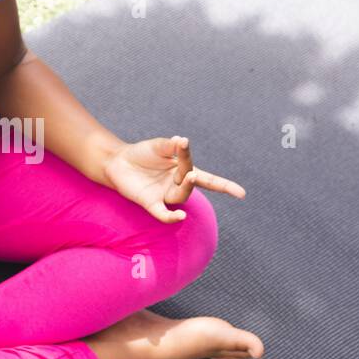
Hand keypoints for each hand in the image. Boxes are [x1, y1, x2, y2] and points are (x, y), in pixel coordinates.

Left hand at [103, 135, 245, 222]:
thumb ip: (171, 145)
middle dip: (194, 176)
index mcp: (183, 171)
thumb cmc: (141, 153)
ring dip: (187, 188)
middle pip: (193, 184)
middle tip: (192, 169)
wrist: (117, 161)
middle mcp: (176, 184)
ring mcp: (163, 195)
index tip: (241, 193)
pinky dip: (170, 216)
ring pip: (181, 196)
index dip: (225, 186)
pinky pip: (163, 213)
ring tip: (190, 175)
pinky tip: (179, 217)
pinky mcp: (149, 202)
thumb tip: (182, 141)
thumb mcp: (158, 145)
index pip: (208, 179)